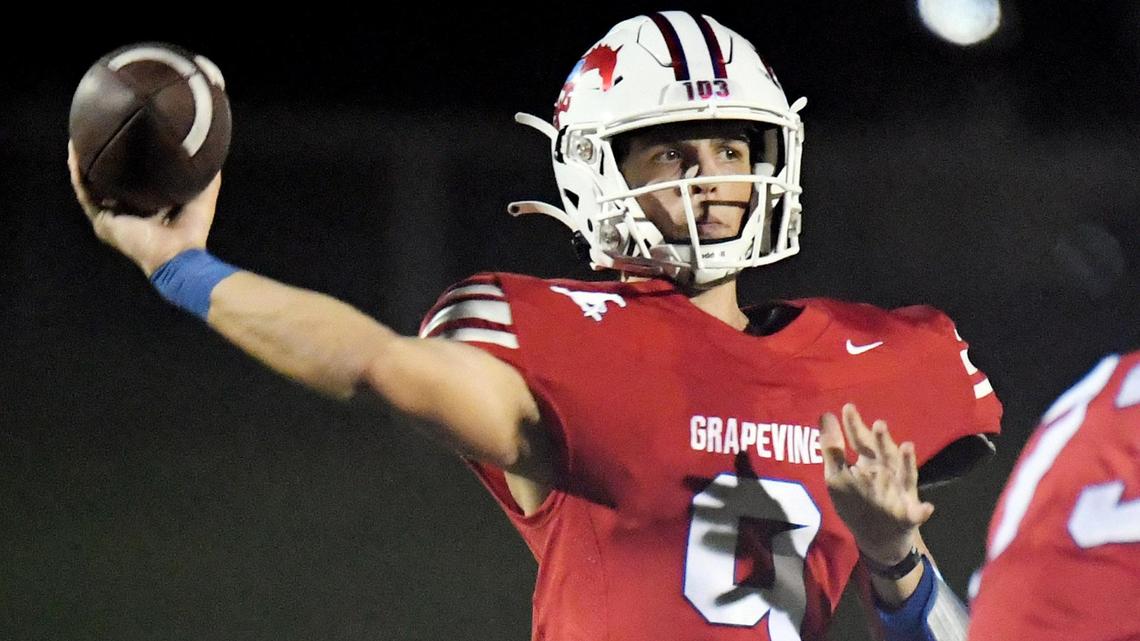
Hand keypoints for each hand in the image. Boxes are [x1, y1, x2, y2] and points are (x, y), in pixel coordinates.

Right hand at [68, 140, 221, 275]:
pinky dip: (79, 175)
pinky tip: (76, 155)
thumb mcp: (201, 197)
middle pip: (108, 182)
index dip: (129, 163)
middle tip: (98, 135)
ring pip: (92, 186)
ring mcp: (111, 219)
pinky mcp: (102, 222)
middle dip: (102, 161)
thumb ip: (206, 177)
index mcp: (147, 208)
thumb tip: (211, 151)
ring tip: (79, 140)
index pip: (133, 181)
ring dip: (84, 164)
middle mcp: (126, 213)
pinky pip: (86, 194)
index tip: (127, 140)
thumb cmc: (192, 231)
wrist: (179, 256)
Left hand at [820, 403, 932, 566]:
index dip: (854, 426)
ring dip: (906, 463)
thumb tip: (825, 414)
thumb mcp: (839, 476)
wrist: (879, 539)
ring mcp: (901, 493)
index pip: (861, 441)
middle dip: (882, 441)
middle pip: (885, 454)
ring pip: (904, 476)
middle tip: (878, 424)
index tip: (847, 407)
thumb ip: (833, 448)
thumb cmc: (859, 501)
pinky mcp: (909, 516)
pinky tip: (926, 508)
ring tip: (906, 447)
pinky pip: (917, 515)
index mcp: (870, 462)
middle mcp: (888, 472)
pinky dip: (922, 512)